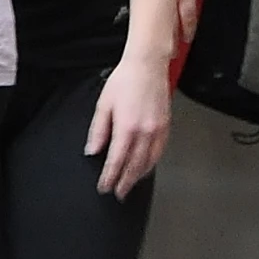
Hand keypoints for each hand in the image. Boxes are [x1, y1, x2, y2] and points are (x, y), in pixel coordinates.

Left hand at [88, 59, 173, 198]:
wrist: (147, 65)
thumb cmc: (124, 80)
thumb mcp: (103, 104)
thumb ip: (98, 131)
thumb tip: (92, 151)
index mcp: (126, 127)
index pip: (116, 161)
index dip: (109, 177)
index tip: (104, 187)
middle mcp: (144, 132)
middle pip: (134, 166)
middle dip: (125, 182)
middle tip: (118, 193)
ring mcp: (157, 130)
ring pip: (149, 162)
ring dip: (138, 176)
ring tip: (129, 184)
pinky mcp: (166, 126)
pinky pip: (160, 151)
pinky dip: (152, 163)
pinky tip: (145, 167)